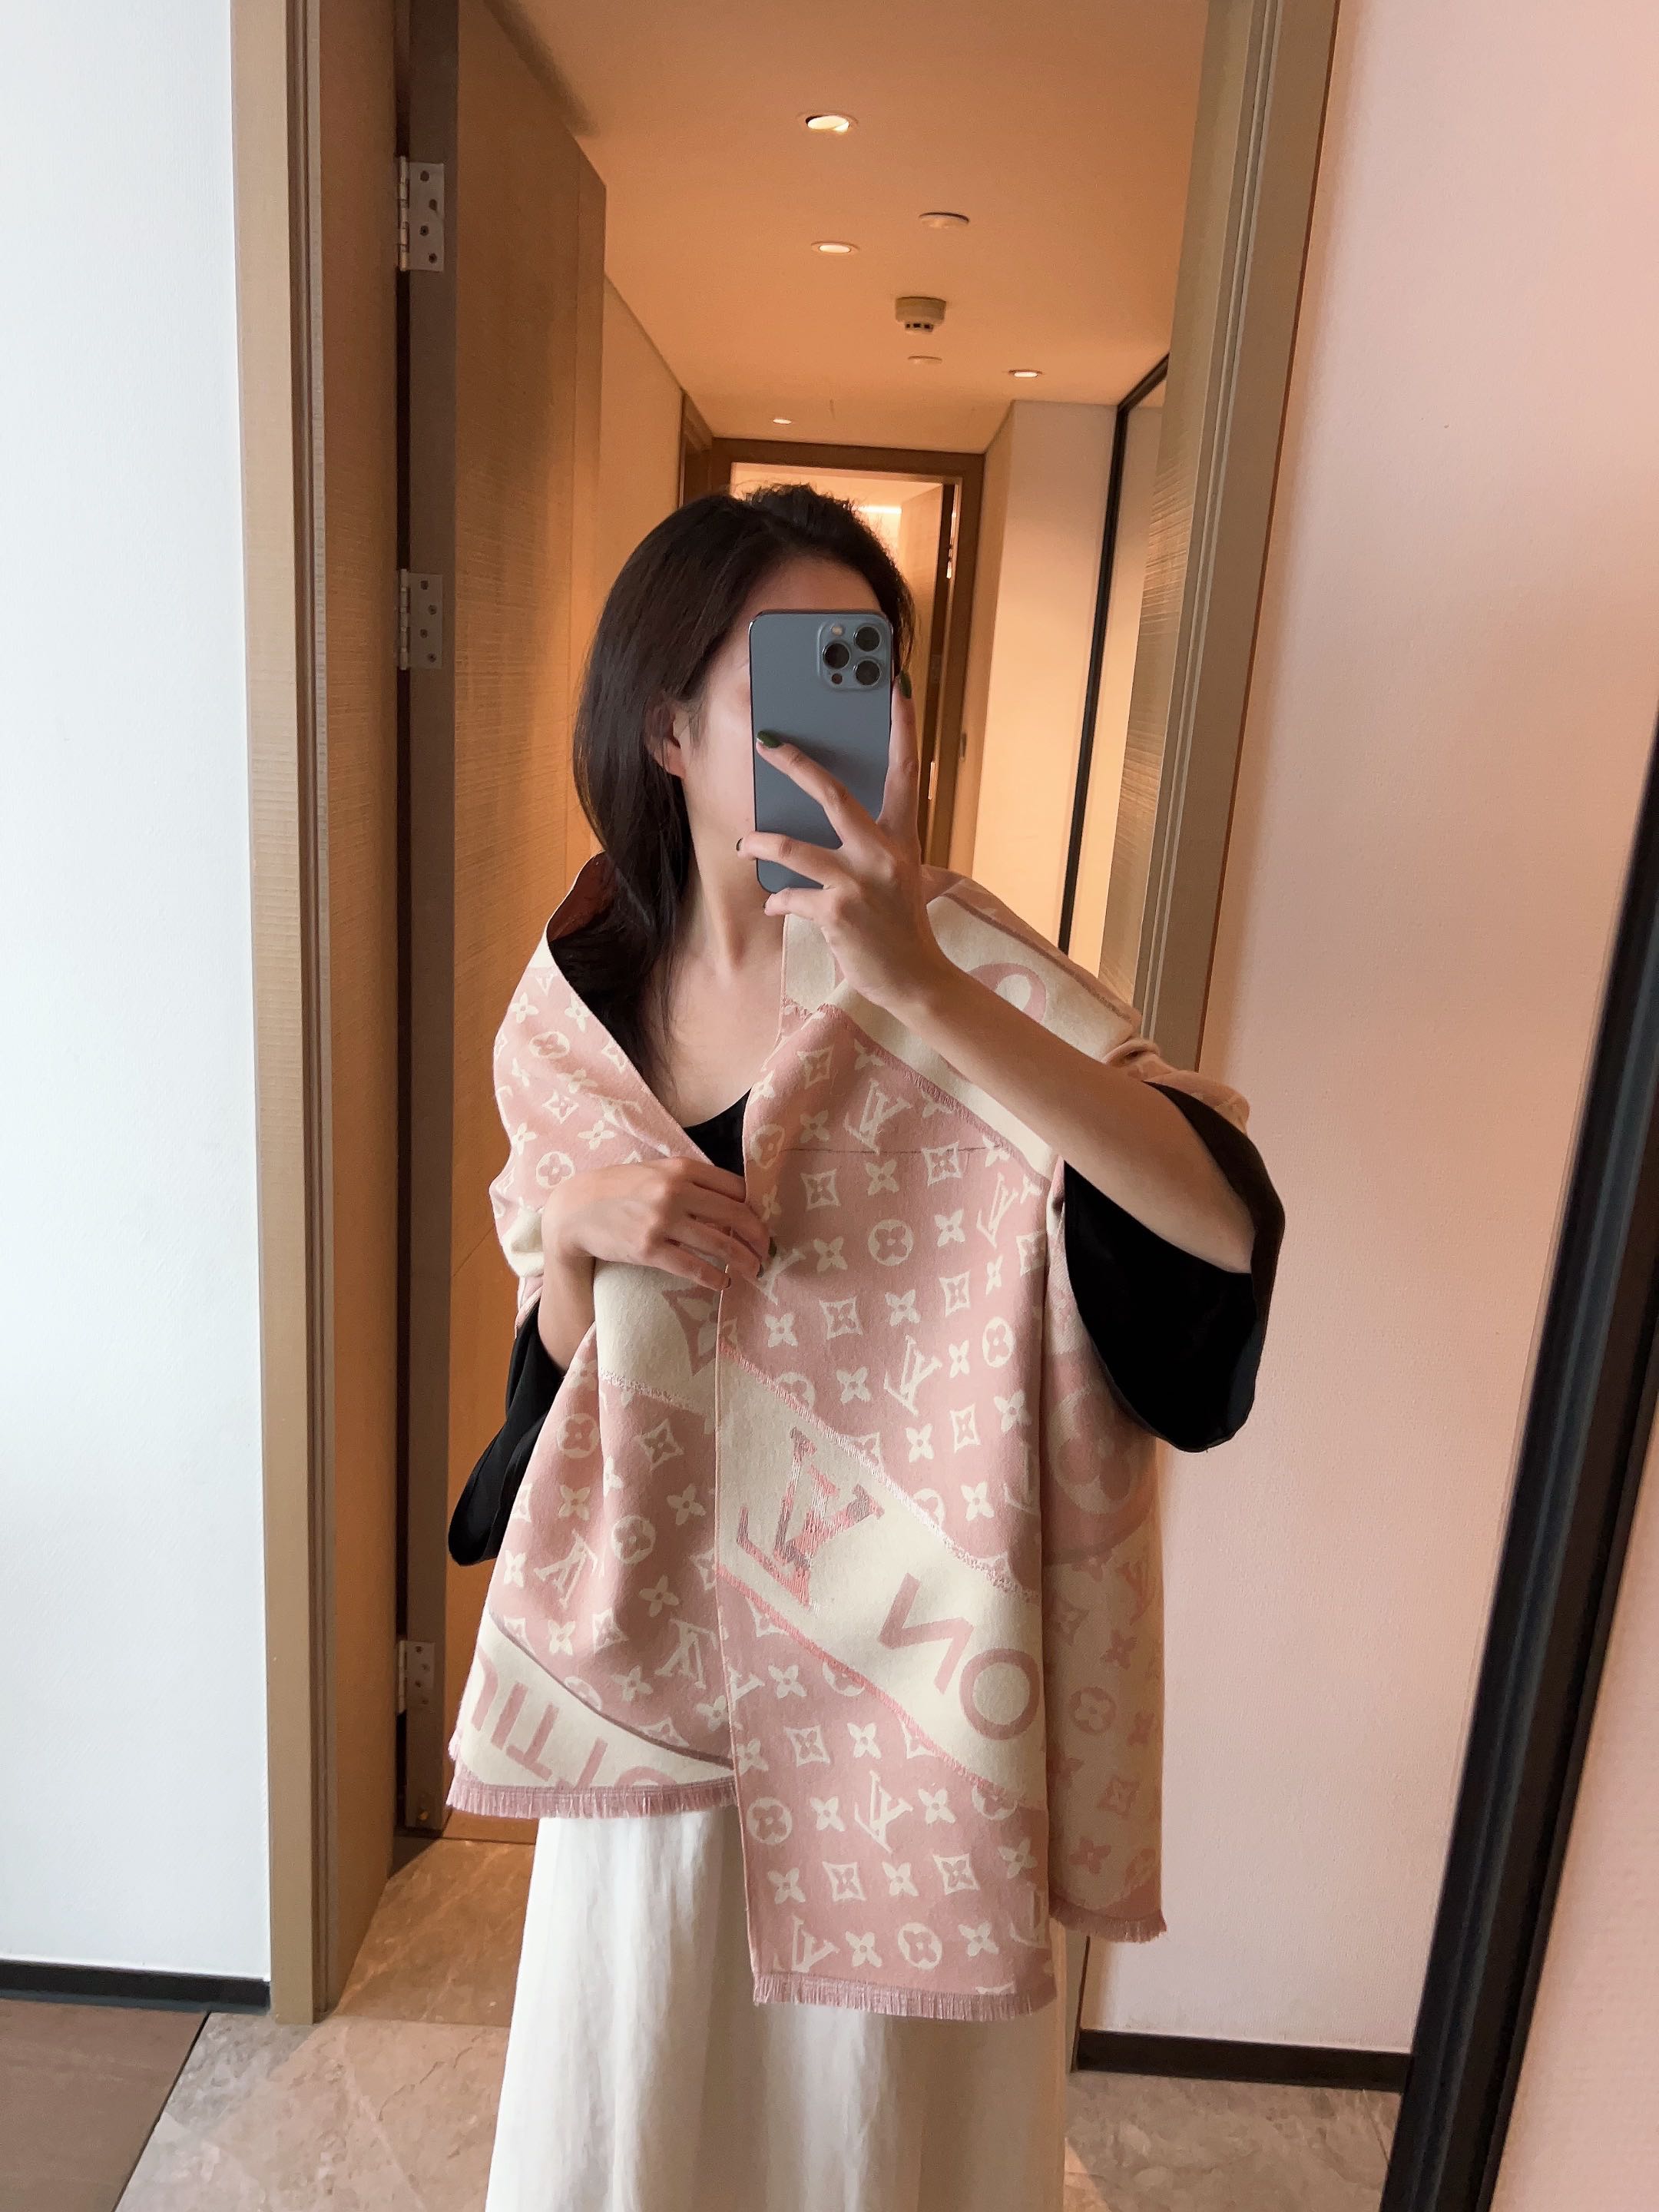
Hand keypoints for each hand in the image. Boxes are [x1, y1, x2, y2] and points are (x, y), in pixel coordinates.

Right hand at [541, 1157, 770, 1293]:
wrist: (576, 1208)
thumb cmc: (621, 1188)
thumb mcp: (657, 1171)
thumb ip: (692, 1180)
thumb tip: (734, 1200)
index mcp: (682, 1169)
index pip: (736, 1188)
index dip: (755, 1209)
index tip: (762, 1224)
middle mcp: (675, 1192)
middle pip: (736, 1216)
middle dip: (758, 1238)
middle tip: (767, 1252)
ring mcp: (662, 1221)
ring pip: (720, 1244)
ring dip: (744, 1261)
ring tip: (753, 1271)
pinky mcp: (648, 1249)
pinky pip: (693, 1267)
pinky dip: (714, 1277)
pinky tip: (724, 1283)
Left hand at [736, 673, 952, 1015]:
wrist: (916, 980)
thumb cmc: (900, 925)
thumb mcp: (899, 875)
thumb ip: (873, 845)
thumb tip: (826, 819)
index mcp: (903, 838)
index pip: (906, 772)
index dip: (902, 728)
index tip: (895, 688)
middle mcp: (884, 854)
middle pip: (834, 795)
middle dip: (795, 764)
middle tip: (767, 743)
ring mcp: (860, 883)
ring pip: (795, 848)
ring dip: (762, 843)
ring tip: (747, 844)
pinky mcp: (838, 913)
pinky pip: (791, 896)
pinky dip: (778, 899)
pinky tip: (775, 904)